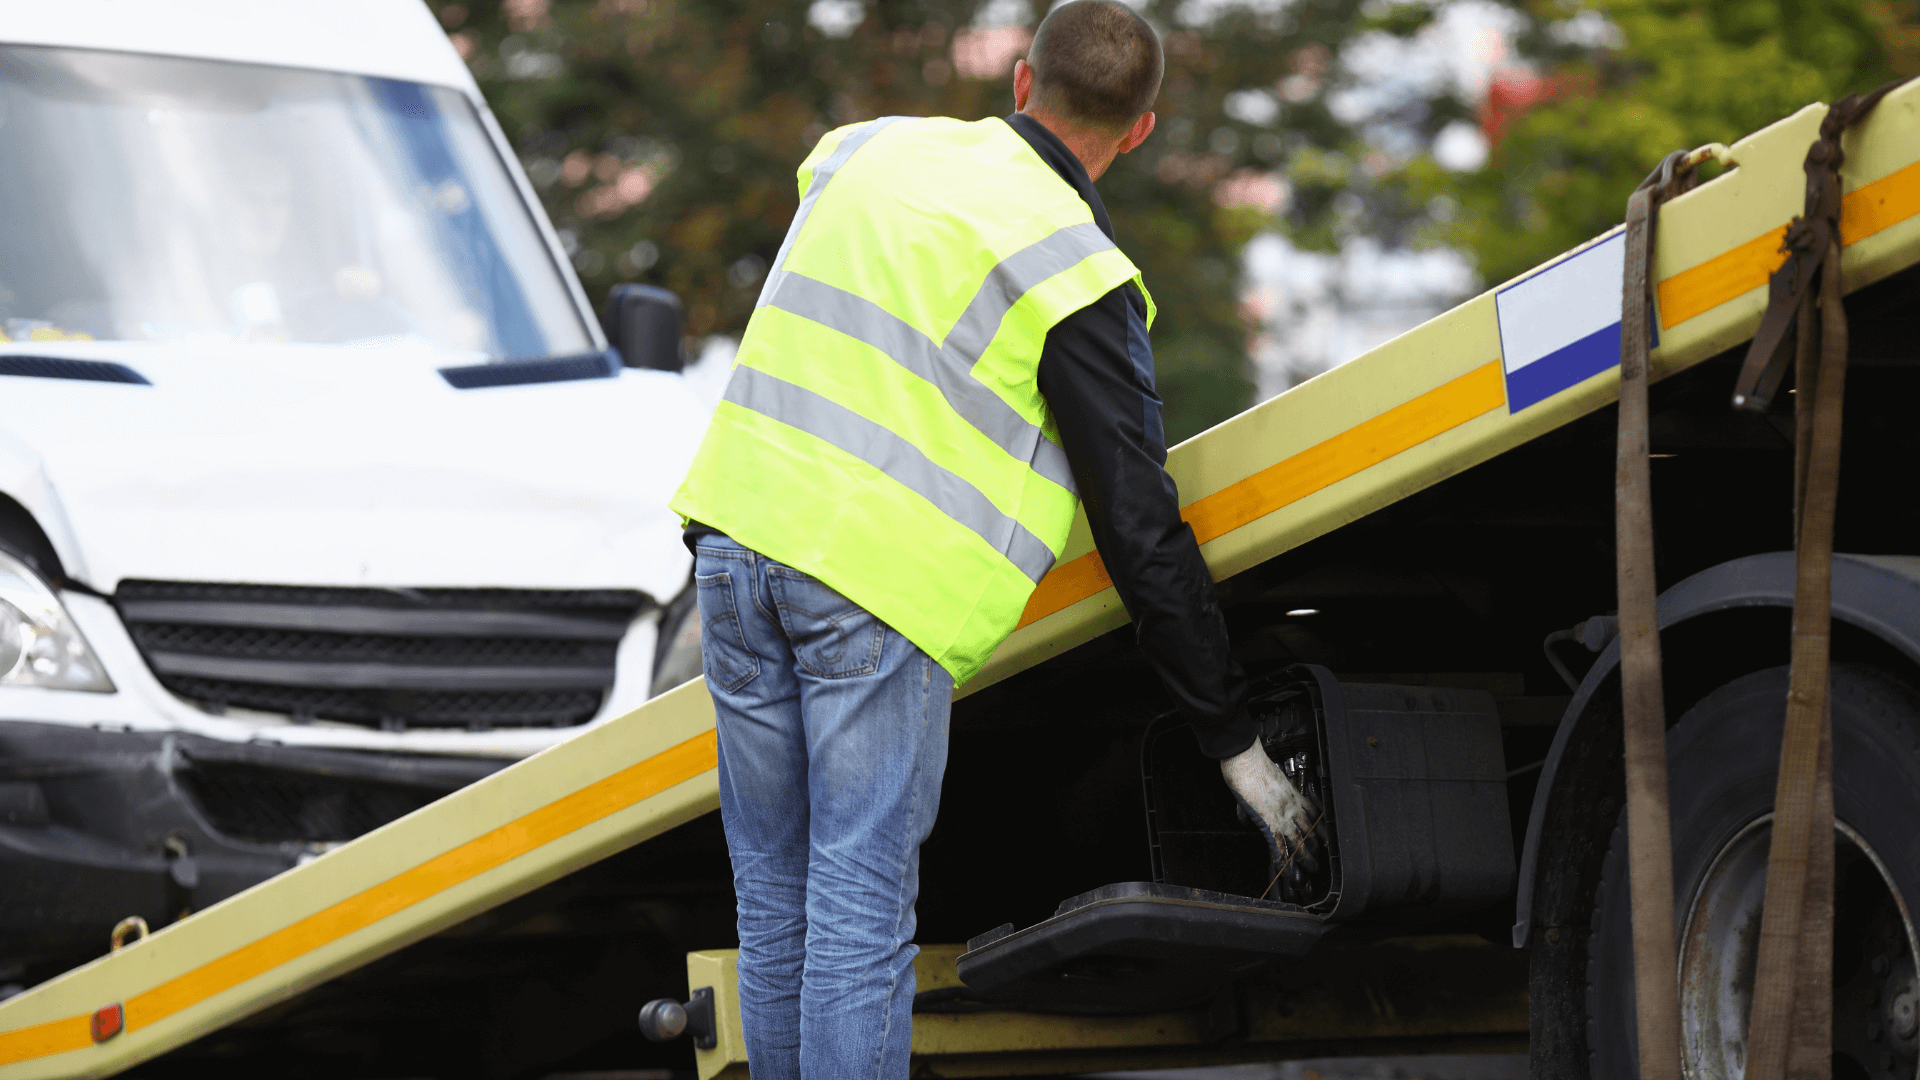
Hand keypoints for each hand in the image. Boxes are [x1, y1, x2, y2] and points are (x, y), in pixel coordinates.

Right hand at [1220, 739, 1318, 872]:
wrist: (1246, 761)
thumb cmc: (1253, 763)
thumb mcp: (1265, 777)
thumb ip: (1262, 795)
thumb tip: (1248, 813)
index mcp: (1292, 793)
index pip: (1311, 812)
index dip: (1319, 824)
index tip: (1324, 833)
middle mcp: (1291, 806)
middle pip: (1309, 828)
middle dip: (1317, 844)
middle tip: (1321, 855)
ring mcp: (1281, 815)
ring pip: (1298, 840)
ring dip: (1305, 856)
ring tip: (1311, 868)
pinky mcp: (1268, 822)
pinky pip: (1277, 844)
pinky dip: (1280, 857)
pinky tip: (1284, 867)